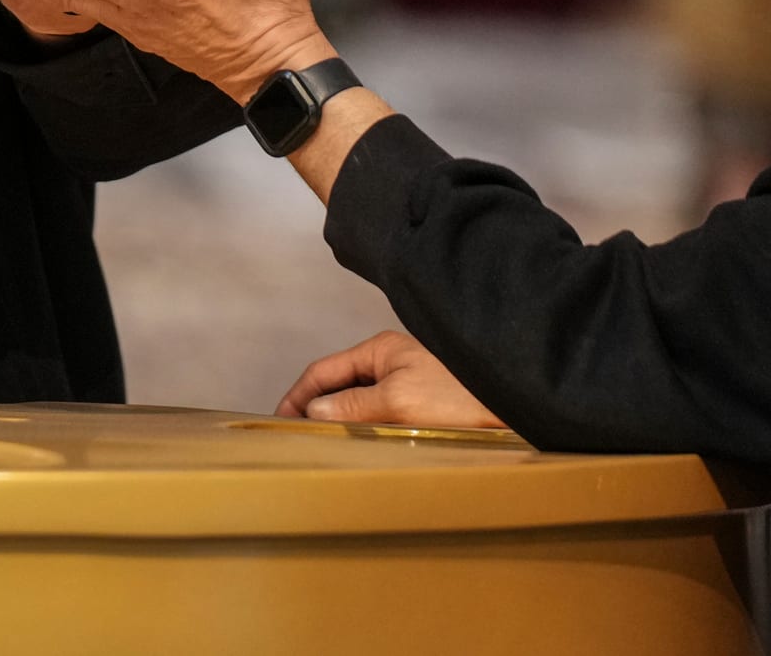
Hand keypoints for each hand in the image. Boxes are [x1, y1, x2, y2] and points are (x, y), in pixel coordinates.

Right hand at [276, 330, 504, 429]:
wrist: (517, 406)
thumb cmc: (463, 397)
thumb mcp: (398, 402)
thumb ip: (352, 406)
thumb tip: (315, 411)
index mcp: (382, 350)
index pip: (324, 370)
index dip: (298, 394)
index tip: (279, 419)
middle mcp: (394, 362)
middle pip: (341, 385)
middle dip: (317, 408)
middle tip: (298, 436)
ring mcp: (410, 382)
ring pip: (361, 402)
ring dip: (342, 421)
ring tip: (324, 445)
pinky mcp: (425, 404)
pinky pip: (382, 414)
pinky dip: (365, 428)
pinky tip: (362, 446)